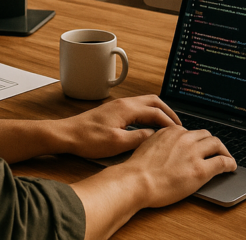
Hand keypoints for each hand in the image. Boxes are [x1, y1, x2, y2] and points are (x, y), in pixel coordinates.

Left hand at [60, 95, 180, 158]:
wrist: (66, 134)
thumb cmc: (88, 139)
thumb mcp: (117, 143)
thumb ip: (139, 138)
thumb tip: (155, 135)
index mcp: (127, 108)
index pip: (156, 112)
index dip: (170, 122)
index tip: (179, 132)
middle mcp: (124, 103)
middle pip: (154, 101)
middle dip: (168, 112)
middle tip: (178, 125)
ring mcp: (118, 105)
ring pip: (145, 102)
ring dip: (158, 111)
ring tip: (166, 124)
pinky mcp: (113, 110)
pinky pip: (137, 107)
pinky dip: (148, 113)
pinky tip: (148, 125)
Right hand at [119, 125, 236, 207]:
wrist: (136, 181)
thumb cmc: (138, 169)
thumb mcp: (148, 145)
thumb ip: (162, 142)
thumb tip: (169, 147)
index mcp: (172, 131)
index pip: (191, 132)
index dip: (198, 140)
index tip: (200, 145)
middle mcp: (185, 138)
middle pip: (206, 135)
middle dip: (213, 143)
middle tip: (216, 151)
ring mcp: (194, 153)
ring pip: (217, 144)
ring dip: (223, 150)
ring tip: (226, 157)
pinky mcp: (200, 170)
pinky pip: (222, 162)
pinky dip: (230, 163)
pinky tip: (231, 167)